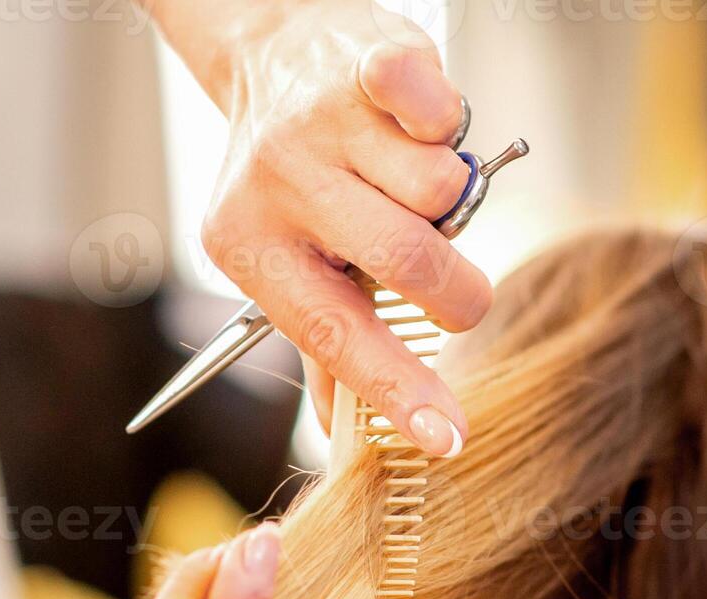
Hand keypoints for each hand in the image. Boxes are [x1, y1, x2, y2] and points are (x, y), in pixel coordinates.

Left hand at [149, 0, 484, 455]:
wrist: (274, 52)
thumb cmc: (297, 177)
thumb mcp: (290, 260)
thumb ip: (326, 342)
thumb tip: (347, 435)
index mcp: (251, 249)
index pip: (335, 336)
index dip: (398, 390)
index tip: (448, 437)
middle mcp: (279, 185)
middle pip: (406, 261)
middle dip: (454, 288)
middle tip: (455, 287)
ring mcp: (322, 123)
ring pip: (439, 189)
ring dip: (447, 194)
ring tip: (410, 175)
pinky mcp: (365, 67)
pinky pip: (443, 115)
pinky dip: (451, 124)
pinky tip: (421, 121)